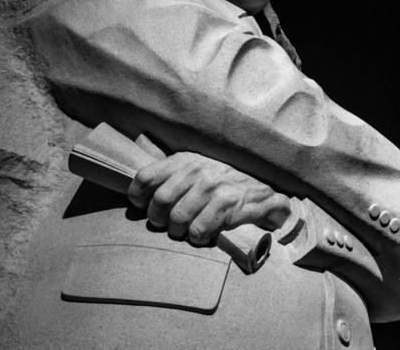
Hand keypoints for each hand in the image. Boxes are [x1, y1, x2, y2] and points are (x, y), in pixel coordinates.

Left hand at [127, 152, 290, 244]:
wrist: (263, 195)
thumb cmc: (223, 186)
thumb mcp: (197, 171)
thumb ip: (170, 176)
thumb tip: (136, 193)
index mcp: (186, 160)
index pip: (146, 177)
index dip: (138, 197)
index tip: (142, 207)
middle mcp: (198, 170)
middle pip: (159, 201)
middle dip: (158, 220)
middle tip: (167, 225)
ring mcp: (213, 187)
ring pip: (177, 219)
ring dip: (178, 232)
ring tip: (186, 231)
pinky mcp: (227, 204)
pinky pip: (197, 230)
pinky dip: (197, 239)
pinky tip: (204, 235)